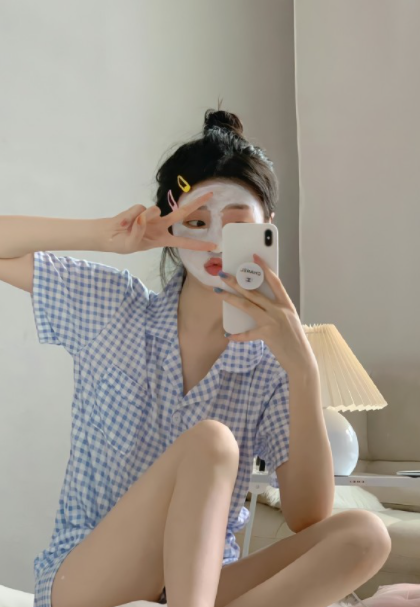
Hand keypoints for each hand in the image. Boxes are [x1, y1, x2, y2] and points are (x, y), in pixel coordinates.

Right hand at [102, 193, 217, 254]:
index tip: (215, 246)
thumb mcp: (132, 245)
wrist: (109, 235)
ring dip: (141, 220)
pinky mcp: (140, 209)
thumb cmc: (123, 243)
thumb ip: (139, 233)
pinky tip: (123, 223)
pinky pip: (138, 210)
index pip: (184, 242)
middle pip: (182, 213)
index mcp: (163, 239)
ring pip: (154, 211)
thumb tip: (143, 216)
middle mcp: (161, 225)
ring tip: (128, 228)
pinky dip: (129, 218)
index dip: (199, 244)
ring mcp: (151, 216)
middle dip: (197, 203)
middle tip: (211, 195)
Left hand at [217, 254, 316, 376]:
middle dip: (237, 282)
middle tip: (223, 275)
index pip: (275, 281)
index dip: (264, 268)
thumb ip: (276, 310)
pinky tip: (228, 335)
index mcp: (286, 304)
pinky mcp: (267, 334)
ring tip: (219, 292)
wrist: (302, 360)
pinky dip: (238, 335)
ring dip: (231, 298)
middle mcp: (279, 309)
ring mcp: (273, 321)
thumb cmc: (294, 340)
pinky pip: (247, 333)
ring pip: (247, 305)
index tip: (254, 258)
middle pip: (254, 292)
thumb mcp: (289, 320)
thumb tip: (258, 303)